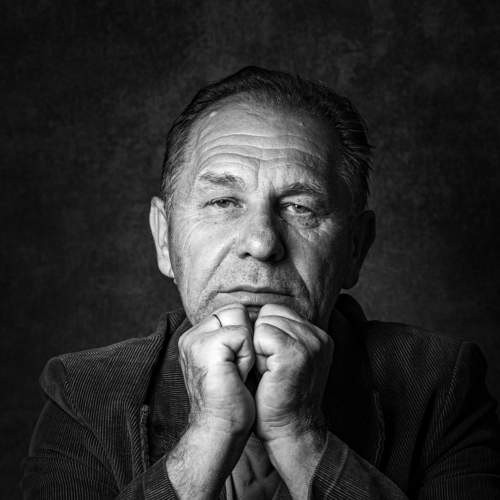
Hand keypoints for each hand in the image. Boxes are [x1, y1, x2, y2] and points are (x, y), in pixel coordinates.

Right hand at [178, 303, 255, 434]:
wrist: (219, 430)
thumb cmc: (230, 401)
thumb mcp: (229, 362)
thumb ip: (231, 338)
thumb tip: (252, 317)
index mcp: (195, 338)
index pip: (230, 312)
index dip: (243, 337)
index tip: (235, 366)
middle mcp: (191, 336)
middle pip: (235, 310)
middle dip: (245, 338)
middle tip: (236, 370)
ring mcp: (195, 340)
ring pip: (239, 317)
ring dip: (246, 347)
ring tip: (236, 372)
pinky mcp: (207, 347)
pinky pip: (242, 335)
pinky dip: (247, 356)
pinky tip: (236, 376)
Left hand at [253, 303, 333, 442]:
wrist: (290, 431)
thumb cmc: (279, 397)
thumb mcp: (285, 359)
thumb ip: (280, 334)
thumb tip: (251, 313)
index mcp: (318, 335)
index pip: (277, 310)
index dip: (264, 333)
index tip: (271, 361)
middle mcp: (318, 336)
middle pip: (270, 312)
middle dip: (260, 337)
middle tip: (269, 368)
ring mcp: (310, 343)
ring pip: (264, 322)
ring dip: (258, 346)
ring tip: (268, 371)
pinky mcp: (295, 353)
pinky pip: (261, 334)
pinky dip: (256, 353)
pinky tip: (265, 373)